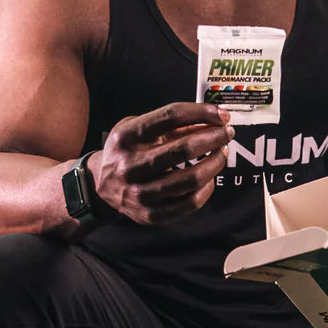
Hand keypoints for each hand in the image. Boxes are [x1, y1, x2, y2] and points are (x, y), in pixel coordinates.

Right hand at [89, 103, 232, 224]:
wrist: (100, 184)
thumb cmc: (127, 150)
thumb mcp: (138, 128)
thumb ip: (172, 125)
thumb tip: (213, 121)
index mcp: (126, 137)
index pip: (170, 116)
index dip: (201, 112)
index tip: (222, 114)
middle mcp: (130, 165)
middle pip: (183, 149)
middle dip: (213, 138)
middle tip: (227, 134)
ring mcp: (139, 193)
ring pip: (190, 179)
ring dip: (214, 164)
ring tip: (221, 154)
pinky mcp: (149, 214)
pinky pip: (188, 204)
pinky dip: (206, 189)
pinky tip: (210, 179)